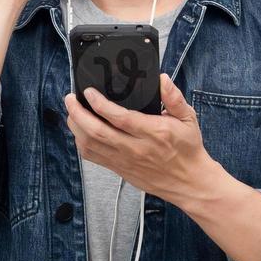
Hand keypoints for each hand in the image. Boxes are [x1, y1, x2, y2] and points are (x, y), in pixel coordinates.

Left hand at [63, 73, 217, 206]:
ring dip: (76, 127)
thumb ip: (174, 97)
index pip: (120, 118)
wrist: (189, 182)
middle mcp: (136, 148)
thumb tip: (162, 79)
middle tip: (70, 98)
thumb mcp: (188, 118)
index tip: (89, 92)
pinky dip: (82, 143)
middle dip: (78, 114)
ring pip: (92, 145)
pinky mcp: (120, 169)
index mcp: (154, 133)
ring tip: (72, 111)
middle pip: (98, 133)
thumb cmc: (188, 148)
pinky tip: (80, 131)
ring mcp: (125, 161)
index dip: (101, 105)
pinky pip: (94, 157)